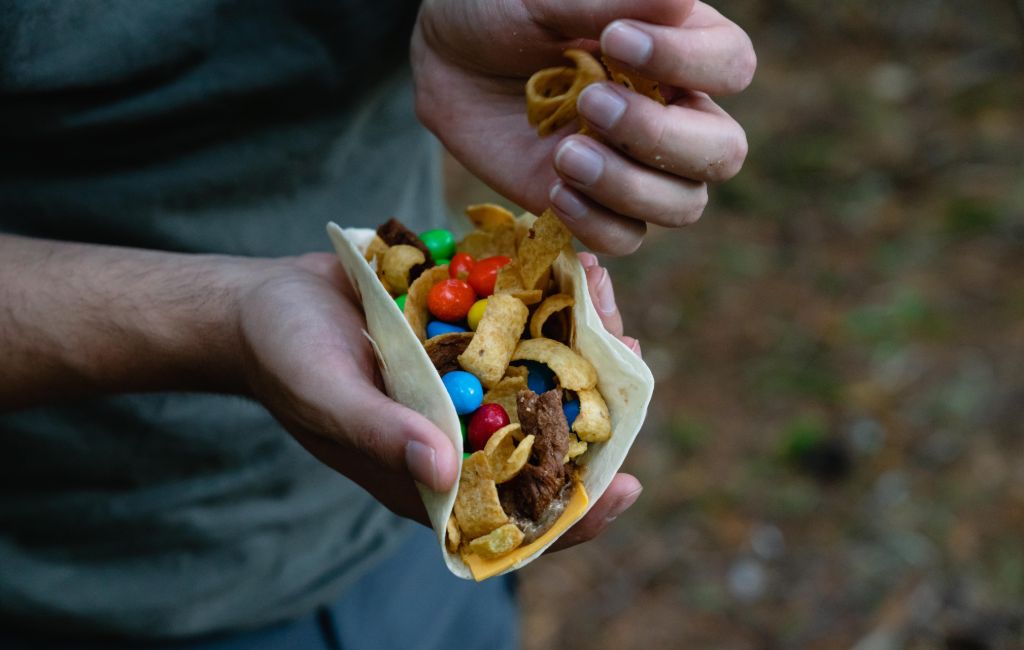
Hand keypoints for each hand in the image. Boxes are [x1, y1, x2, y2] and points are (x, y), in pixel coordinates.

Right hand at [242, 252, 640, 547]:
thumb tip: (443, 471)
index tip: (625, 488)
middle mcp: (462, 431)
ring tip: (603, 290)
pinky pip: (522, 322)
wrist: (266, 300)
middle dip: (598, 402)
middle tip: (631, 355)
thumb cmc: (285, 357)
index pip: (514, 513)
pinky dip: (550, 294)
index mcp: (432, 471)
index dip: (575, 513)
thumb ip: (380, 432)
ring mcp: (468, 381)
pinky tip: (572, 263)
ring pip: (545, 373)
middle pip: (547, 438)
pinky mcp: (466, 335)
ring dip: (584, 336)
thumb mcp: (326, 394)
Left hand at [413, 0, 754, 254]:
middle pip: (722, 151)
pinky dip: (597, 222)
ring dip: (628, 185)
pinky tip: (555, 189)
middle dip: (660, 137)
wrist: (448, 61)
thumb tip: (684, 0)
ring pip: (683, 204)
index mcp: (680, 50)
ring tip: (564, 154)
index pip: (732, 65)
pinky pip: (627, 236)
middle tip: (591, 104)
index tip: (616, 40)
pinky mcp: (594, 205)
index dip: (690, 62)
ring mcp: (635, 166)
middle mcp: (673, 113)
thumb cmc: (503, 11)